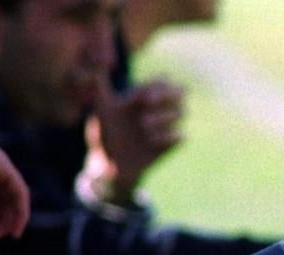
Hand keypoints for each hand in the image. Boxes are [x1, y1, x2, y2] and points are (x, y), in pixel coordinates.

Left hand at [82, 77, 184, 204]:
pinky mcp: (168, 146)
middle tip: (148, 102)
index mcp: (144, 97)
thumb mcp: (101, 108)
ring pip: (183, 112)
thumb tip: (100, 60)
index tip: (141, 96)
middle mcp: (158, 110)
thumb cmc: (103, 134)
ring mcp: (165, 127)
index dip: (157, 85)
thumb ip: (101, 85)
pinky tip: (151, 141)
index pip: (162, 81)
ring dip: (164, 116)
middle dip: (169, 94)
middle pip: (181, 92)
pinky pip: (181, 136)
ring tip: (143, 126)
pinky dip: (169, 136)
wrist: (109, 164)